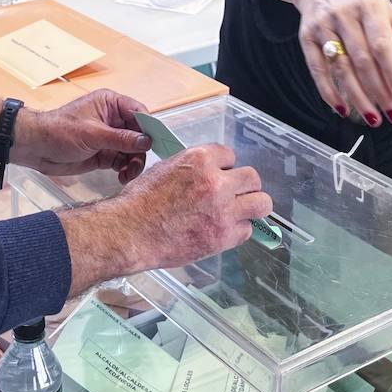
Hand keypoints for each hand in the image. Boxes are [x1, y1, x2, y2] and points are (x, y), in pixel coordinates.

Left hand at [11, 89, 149, 183]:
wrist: (36, 148)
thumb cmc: (59, 131)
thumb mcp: (93, 134)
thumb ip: (121, 138)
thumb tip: (146, 141)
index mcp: (111, 104)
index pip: (139, 113)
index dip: (149, 128)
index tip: (157, 143)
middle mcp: (113, 119)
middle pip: (139, 134)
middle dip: (141, 150)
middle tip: (137, 165)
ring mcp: (109, 138)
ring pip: (133, 150)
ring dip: (134, 163)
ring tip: (128, 175)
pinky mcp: (104, 154)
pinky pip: (123, 161)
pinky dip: (125, 169)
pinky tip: (122, 177)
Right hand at [58, 143, 271, 293]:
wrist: (130, 231)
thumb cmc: (140, 201)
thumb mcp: (165, 169)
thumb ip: (192, 169)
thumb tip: (205, 173)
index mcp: (199, 159)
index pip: (230, 155)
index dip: (225, 167)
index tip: (221, 176)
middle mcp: (216, 181)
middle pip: (252, 178)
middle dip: (245, 186)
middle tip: (236, 195)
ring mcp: (223, 209)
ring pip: (261, 203)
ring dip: (253, 207)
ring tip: (243, 212)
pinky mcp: (223, 235)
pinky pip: (247, 230)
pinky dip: (238, 231)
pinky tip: (224, 231)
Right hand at [295, 0, 391, 125]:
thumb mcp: (388, 10)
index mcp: (370, 7)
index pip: (383, 45)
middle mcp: (345, 16)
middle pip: (362, 60)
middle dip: (379, 91)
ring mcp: (323, 27)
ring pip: (341, 68)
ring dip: (357, 96)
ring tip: (372, 118)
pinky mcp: (305, 37)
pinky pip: (317, 68)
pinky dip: (328, 91)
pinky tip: (342, 108)